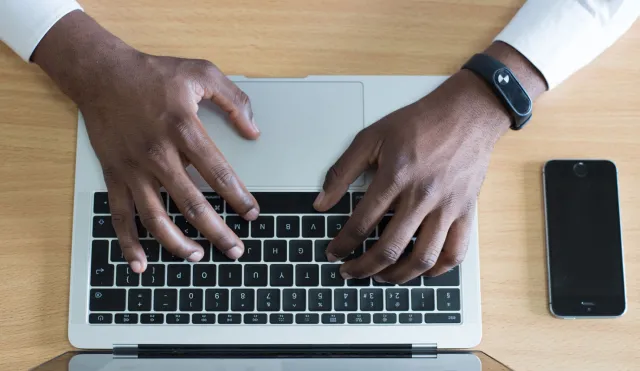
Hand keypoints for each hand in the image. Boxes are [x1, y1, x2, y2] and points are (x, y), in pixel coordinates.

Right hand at [34, 11, 259, 271]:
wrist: (101, 74)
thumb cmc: (154, 74)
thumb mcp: (201, 72)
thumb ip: (233, 100)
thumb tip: (254, 130)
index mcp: (184, 129)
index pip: (218, 173)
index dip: (239, 197)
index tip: (253, 214)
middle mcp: (158, 155)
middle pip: (192, 204)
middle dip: (218, 232)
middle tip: (236, 250)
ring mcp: (134, 169)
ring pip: (156, 217)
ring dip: (178, 243)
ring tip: (199, 257)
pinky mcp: (114, 176)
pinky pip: (120, 216)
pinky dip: (128, 243)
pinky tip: (140, 264)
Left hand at [314, 70, 511, 282]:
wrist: (467, 114)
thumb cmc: (420, 123)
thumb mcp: (371, 137)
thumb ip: (342, 171)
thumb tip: (321, 202)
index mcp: (395, 177)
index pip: (361, 223)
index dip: (342, 244)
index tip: (333, 253)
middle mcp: (422, 196)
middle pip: (389, 248)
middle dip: (363, 268)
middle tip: (349, 272)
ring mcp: (447, 207)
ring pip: (422, 258)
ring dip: (397, 276)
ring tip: (381, 277)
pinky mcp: (466, 212)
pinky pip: (455, 253)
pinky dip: (436, 269)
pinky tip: (420, 270)